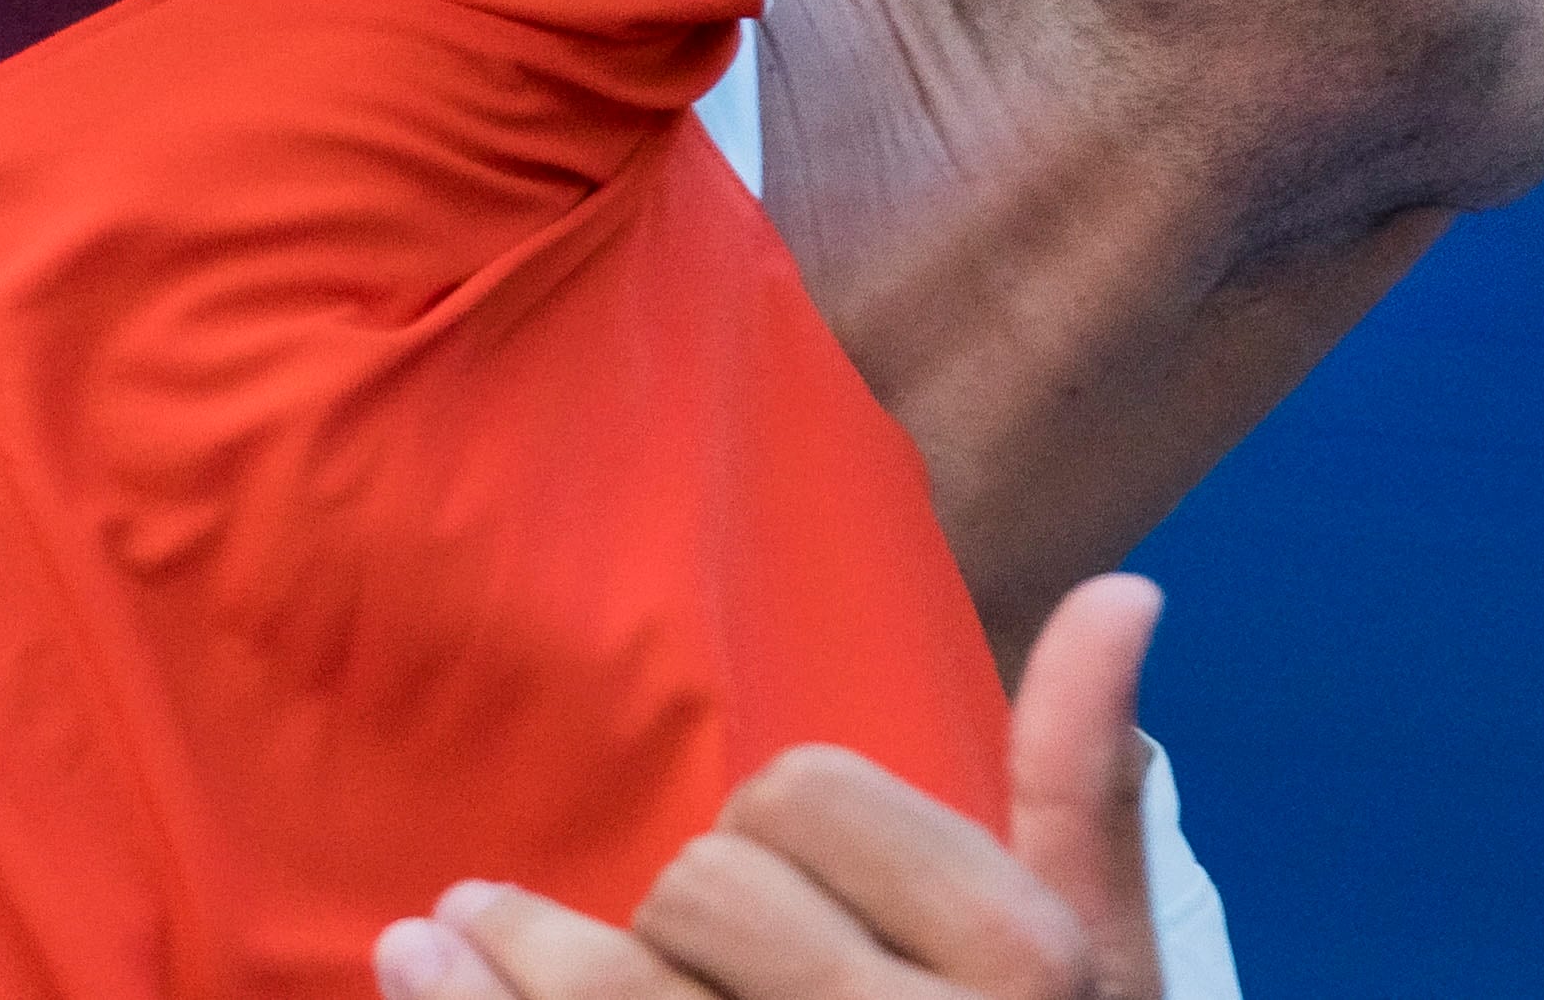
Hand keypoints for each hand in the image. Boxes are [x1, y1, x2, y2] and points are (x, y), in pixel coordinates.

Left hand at [373, 574, 1167, 999]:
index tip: (779, 868)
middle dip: (676, 905)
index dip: (778, 818)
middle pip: (700, 889)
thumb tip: (1118, 584)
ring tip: (446, 933)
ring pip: (599, 993)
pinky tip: (425, 970)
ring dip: (495, 958)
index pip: (811, 796)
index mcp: (1018, 967)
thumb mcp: (1108, 965)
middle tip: (677, 942)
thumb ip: (1090, 785)